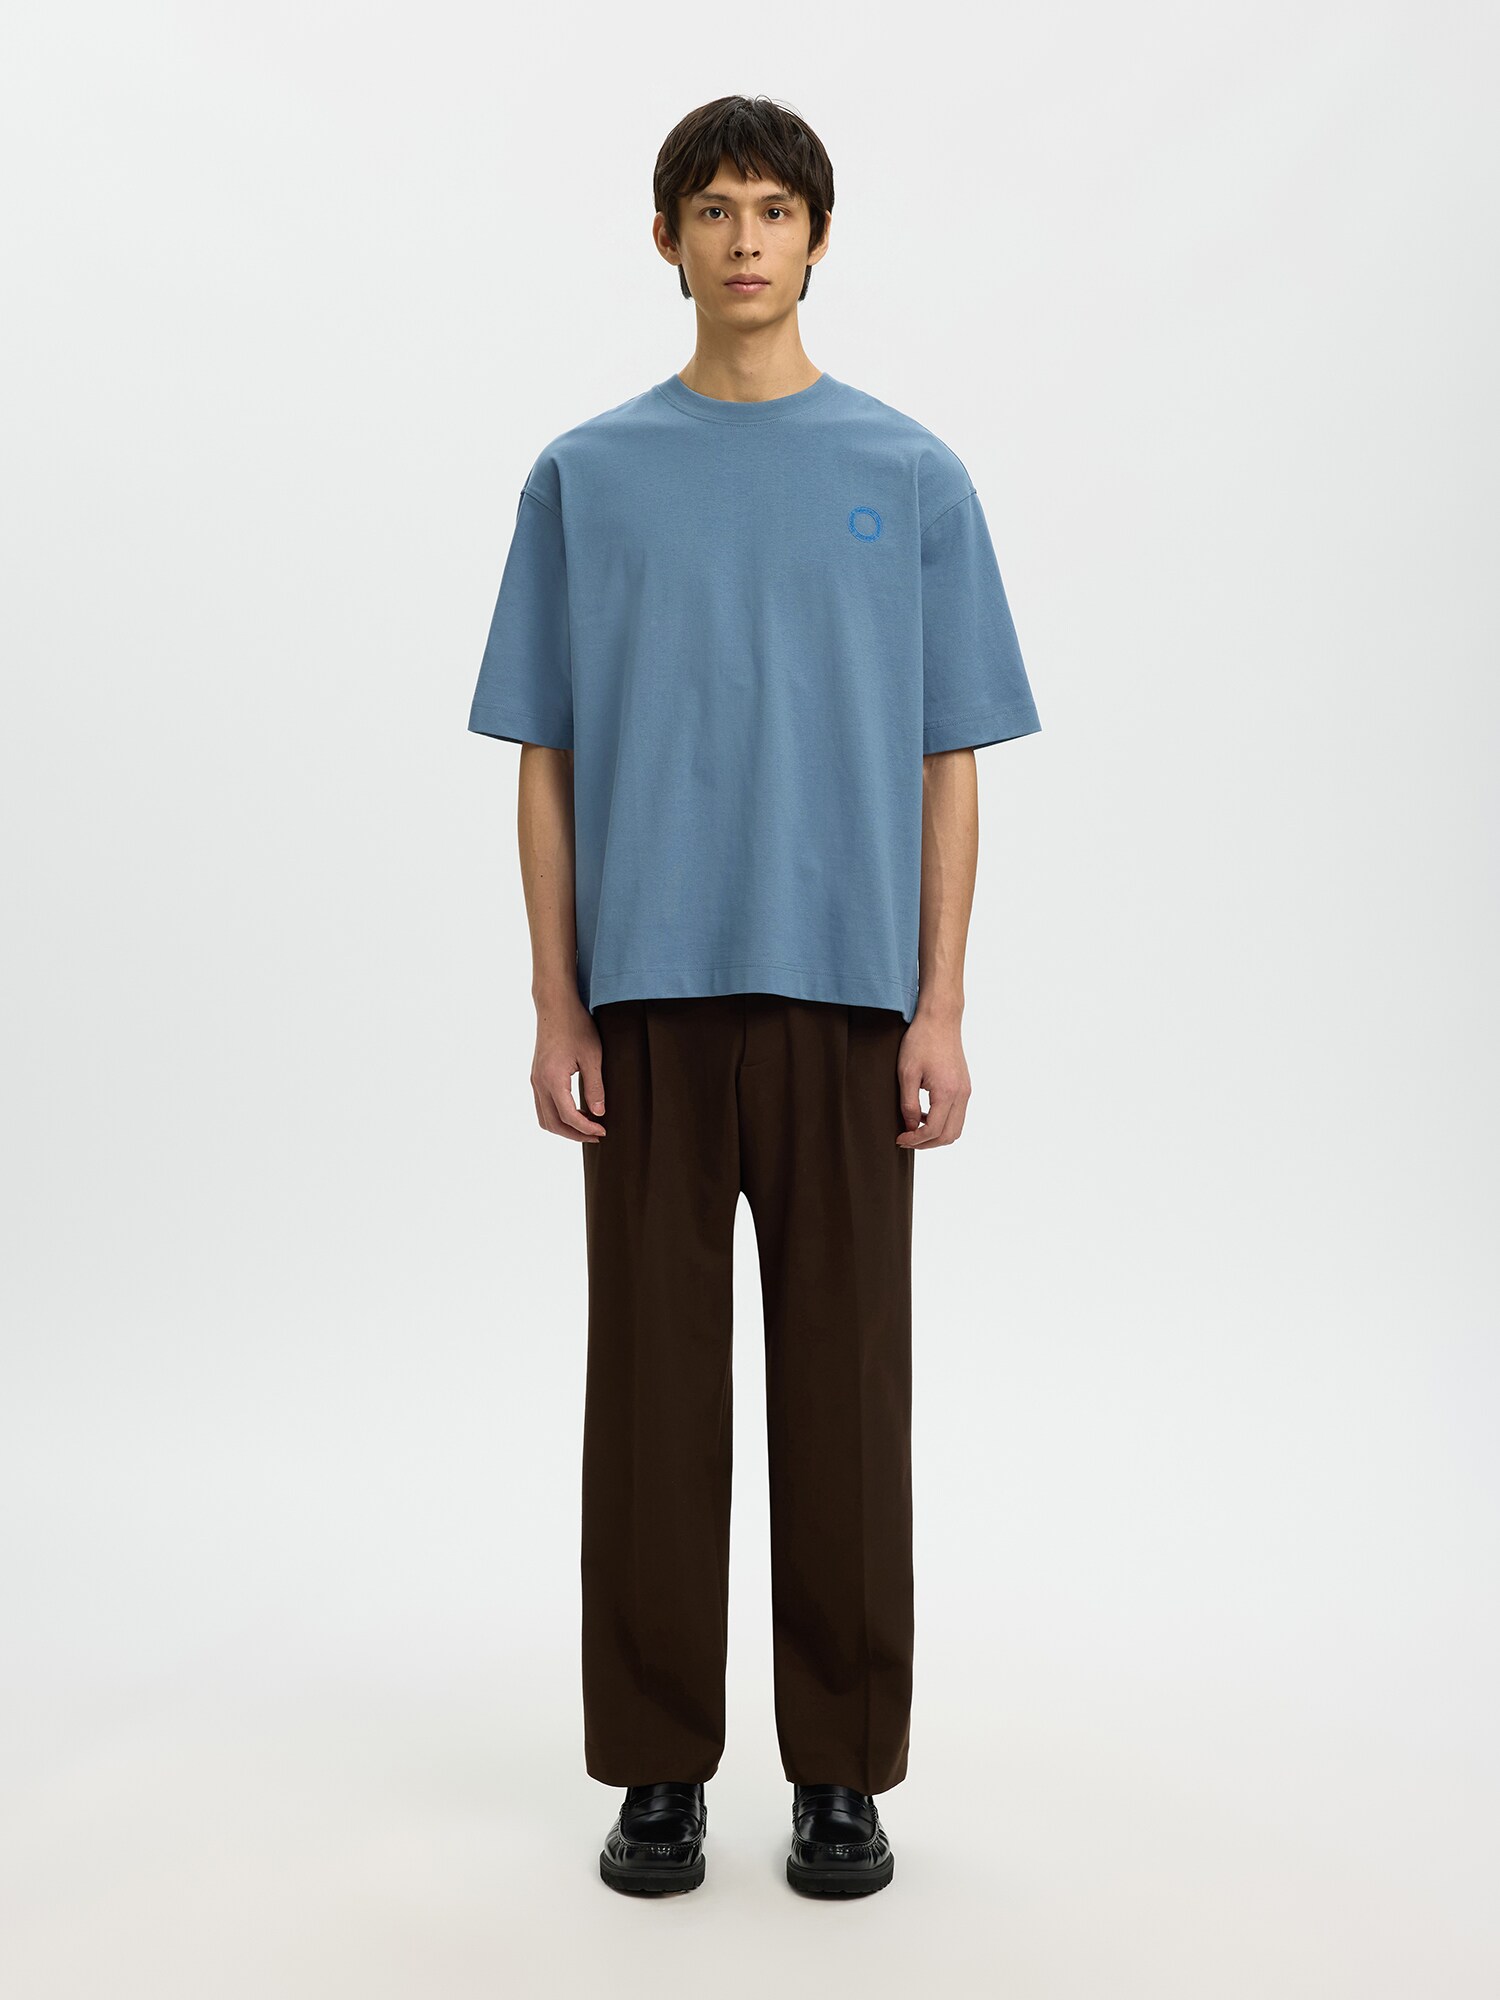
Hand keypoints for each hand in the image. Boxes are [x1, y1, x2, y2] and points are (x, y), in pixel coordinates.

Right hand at [531, 996, 607, 1141]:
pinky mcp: (536, 1075)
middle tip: (596, 1135)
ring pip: (544, 1117)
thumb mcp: (592, 1056)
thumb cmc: (576, 1025)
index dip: (586, 1129)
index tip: (602, 1131)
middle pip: (552, 1123)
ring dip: (564, 1128)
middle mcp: (539, 1082)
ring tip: (586, 1126)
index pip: (568, 1117)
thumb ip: (595, 1087)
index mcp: (552, 1079)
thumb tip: (599, 1112)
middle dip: (575, 1134)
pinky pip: (542, 1105)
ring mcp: (535, 1079)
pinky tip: (575, 1112)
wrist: (555, 1005)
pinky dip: (557, 1116)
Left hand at [895, 1009, 970, 1148]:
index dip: (915, 1139)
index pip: (934, 1130)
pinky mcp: (965, 1086)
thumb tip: (911, 1127)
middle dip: (927, 1143)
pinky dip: (943, 1122)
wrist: (940, 1019)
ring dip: (936, 1135)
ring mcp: (966, 1090)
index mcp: (947, 1092)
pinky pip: (957, 1115)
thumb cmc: (921, 1041)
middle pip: (949, 1135)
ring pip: (956, 1128)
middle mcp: (962, 1094)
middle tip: (906, 1139)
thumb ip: (909, 1104)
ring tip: (914, 1129)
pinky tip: (924, 1114)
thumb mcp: (907, 1073)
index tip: (899, 1138)